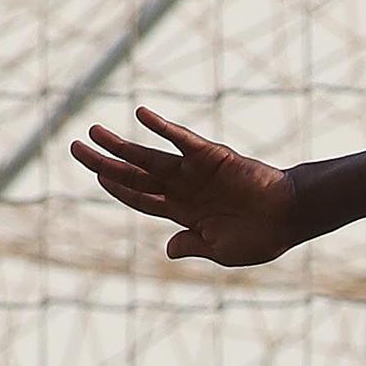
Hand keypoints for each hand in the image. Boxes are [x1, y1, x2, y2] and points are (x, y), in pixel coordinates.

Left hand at [69, 107, 298, 266]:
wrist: (292, 217)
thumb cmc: (261, 238)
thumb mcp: (222, 251)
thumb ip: (192, 245)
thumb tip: (167, 248)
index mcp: (184, 213)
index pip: (140, 197)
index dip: (116, 188)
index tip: (95, 176)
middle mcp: (184, 189)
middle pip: (134, 174)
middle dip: (103, 162)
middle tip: (74, 147)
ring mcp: (196, 172)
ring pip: (149, 157)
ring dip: (121, 145)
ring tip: (93, 131)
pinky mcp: (213, 157)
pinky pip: (182, 141)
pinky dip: (163, 128)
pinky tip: (142, 115)